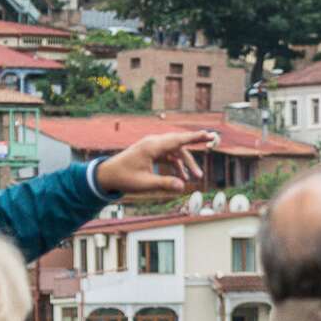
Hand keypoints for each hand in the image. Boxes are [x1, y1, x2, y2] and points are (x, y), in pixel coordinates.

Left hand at [98, 130, 213, 194]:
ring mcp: (152, 147)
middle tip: (212, 139)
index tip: (208, 134)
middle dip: (195, 144)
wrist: (107, 175)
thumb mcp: (145, 184)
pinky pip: (169, 155)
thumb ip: (164, 183)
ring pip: (175, 151)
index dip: (195, 137)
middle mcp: (153, 143)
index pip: (178, 140)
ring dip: (186, 163)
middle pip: (179, 143)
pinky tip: (182, 177)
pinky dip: (177, 164)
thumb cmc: (124, 178)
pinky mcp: (151, 152)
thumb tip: (183, 186)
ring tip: (197, 176)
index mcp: (152, 146)